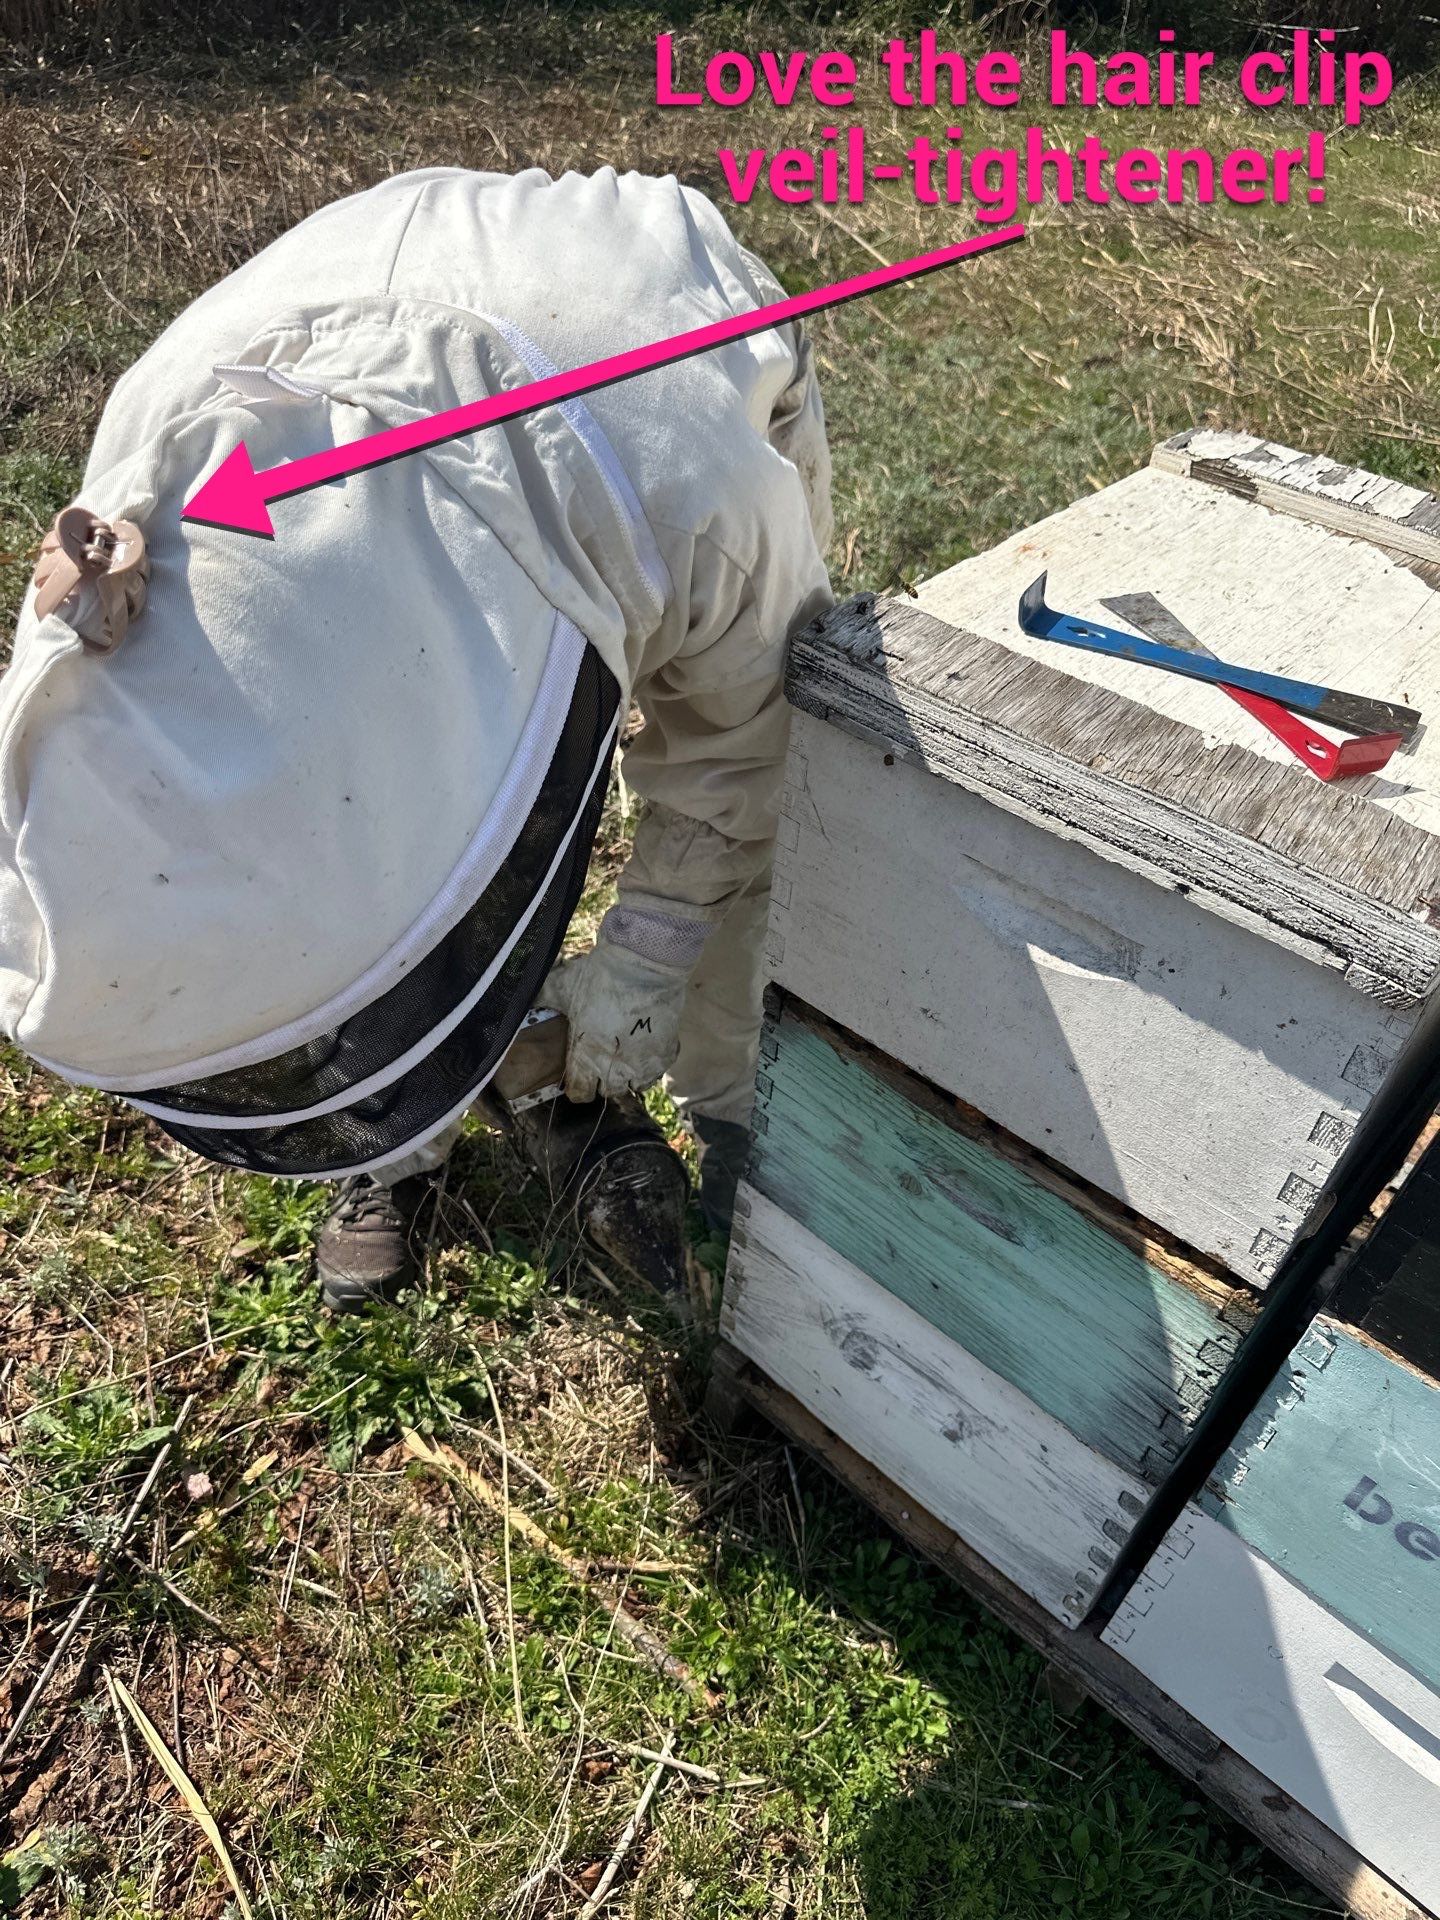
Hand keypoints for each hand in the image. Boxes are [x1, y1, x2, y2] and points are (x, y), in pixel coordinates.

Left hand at [539, 940, 687, 1102]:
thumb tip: (516, 1000)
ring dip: (625, 1077)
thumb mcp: (563, 985)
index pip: (579, 1093)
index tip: (578, 1077)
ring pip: (631, 1087)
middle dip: (601, 1081)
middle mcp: (612, 1067)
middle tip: (602, 1062)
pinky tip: (643, 1054)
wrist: (643, 963)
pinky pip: (654, 1076)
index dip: (577, 1087)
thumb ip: (542, 998)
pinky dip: (648, 1070)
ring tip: (623, 1061)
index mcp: (585, 1055)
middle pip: (606, 1092)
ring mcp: (640, 1063)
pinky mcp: (663, 1055)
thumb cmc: (599, 976)